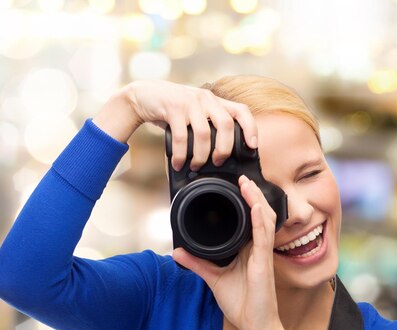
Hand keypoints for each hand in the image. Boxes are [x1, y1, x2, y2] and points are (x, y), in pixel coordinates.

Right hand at [93, 80, 257, 170]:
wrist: (142, 96)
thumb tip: (221, 154)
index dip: (251, 128)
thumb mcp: (194, 113)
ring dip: (200, 155)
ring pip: (204, 134)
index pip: (241, 111)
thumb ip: (208, 125)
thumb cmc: (171, 110)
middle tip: (217, 162)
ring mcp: (190, 102)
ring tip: (195, 166)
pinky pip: (181, 137)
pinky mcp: (173, 107)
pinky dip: (180, 154)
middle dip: (224, 149)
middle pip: (226, 125)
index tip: (253, 146)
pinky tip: (178, 163)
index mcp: (215, 101)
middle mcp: (206, 98)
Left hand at [172, 175, 284, 329]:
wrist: (255, 327)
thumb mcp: (213, 279)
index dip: (248, 201)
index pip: (251, 220)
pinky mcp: (264, 264)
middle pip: (260, 214)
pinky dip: (259, 221)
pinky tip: (255, 208)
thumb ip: (197, 263)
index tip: (237, 185)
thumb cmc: (242, 304)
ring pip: (264, 220)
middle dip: (252, 194)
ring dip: (256, 200)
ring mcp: (262, 255)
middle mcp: (258, 249)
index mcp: (249, 250)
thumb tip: (177, 252)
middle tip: (242, 177)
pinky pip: (263, 237)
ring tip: (247, 184)